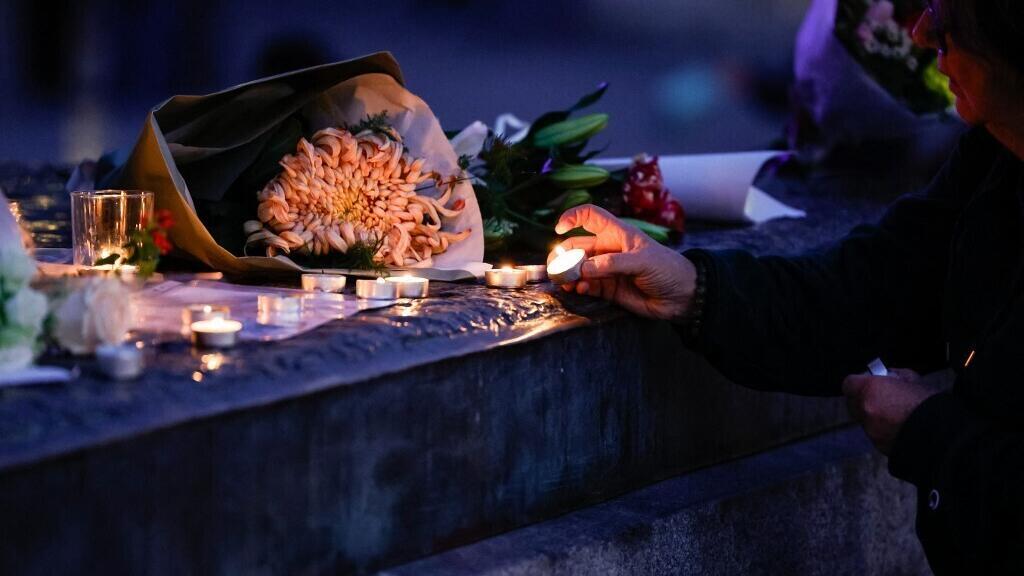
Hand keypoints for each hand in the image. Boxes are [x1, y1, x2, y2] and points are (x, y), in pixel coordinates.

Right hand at [553, 204, 696, 320]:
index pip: (590, 216)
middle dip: (564, 254)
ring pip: (578, 268)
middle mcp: (608, 249)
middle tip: (556, 266)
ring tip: (565, 281)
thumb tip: (584, 269)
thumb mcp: (643, 261)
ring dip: (568, 273)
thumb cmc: (667, 269)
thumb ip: (613, 264)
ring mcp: (606, 270)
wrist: (682, 296)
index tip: (559, 228)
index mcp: (617, 233)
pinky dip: (579, 287)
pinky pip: (586, 285)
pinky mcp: (608, 289)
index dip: (573, 217)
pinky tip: (580, 289)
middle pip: (577, 246)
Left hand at [842, 368, 937, 453]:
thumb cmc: (929, 403)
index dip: (858, 382)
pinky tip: (899, 427)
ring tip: (893, 413)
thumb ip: (893, 376)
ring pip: (864, 420)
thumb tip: (887, 377)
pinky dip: (882, 430)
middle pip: (852, 403)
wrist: (943, 436)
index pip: (849, 383)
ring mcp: (870, 431)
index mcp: (870, 390)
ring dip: (873, 416)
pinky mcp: (879, 446)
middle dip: (863, 399)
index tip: (869, 381)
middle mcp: (865, 411)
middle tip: (879, 397)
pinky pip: (874, 434)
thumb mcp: (912, 379)